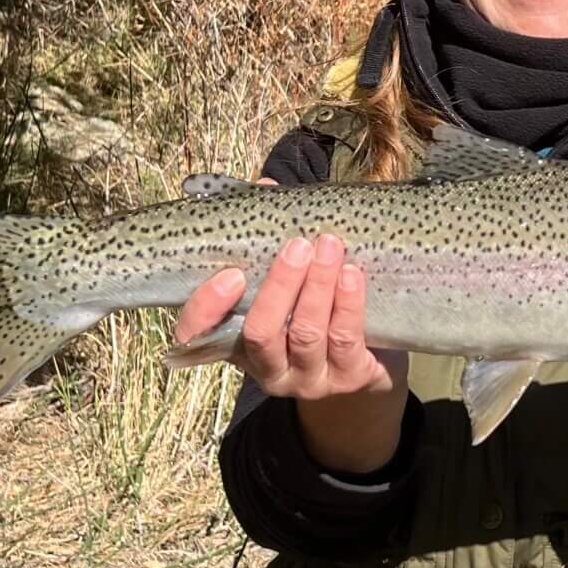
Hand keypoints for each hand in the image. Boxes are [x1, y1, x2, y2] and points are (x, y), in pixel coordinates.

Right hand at [175, 228, 408, 474]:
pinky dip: (348, 305)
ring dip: (317, 288)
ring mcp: (307, 379)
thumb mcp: (288, 276)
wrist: (370, 354)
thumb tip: (265, 187)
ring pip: (306, 335)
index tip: (230, 273)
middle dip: (279, 287)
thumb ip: (270, 234)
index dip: (206, 308)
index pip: (198, 336)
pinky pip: (346, 342)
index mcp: (237, 340)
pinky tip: (352, 275)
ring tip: (329, 247)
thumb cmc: (314, 302)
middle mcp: (267, 368)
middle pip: (260, 334)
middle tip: (297, 245)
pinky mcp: (349, 380)